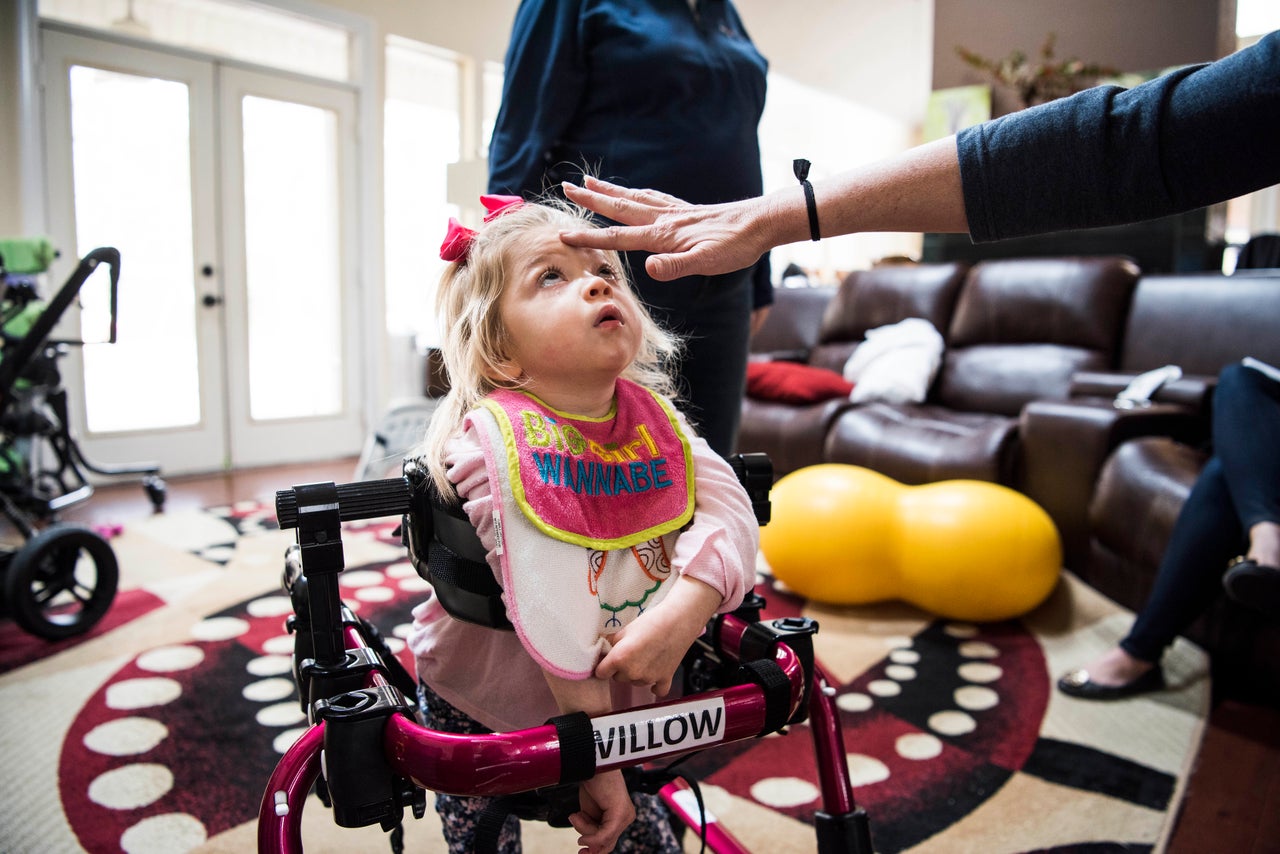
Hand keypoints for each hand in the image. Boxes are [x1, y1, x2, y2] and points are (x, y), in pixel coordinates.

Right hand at [560, 177, 771, 281]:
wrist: (760, 223)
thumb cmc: (735, 246)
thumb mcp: (707, 262)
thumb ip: (676, 266)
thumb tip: (650, 268)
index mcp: (663, 235)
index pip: (619, 237)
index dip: (591, 237)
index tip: (565, 235)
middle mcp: (664, 218)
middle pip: (619, 207)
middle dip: (591, 199)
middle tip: (565, 186)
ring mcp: (674, 211)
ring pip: (633, 198)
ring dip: (609, 190)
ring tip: (589, 180)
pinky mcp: (685, 210)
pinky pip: (652, 198)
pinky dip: (636, 193)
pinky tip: (635, 193)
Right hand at [568, 770, 634, 853]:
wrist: (593, 763)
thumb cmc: (592, 783)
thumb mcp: (589, 812)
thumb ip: (592, 828)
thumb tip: (587, 846)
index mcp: (621, 816)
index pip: (610, 841)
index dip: (595, 848)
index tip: (582, 851)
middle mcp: (627, 817)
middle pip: (607, 843)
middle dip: (591, 844)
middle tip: (579, 845)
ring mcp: (625, 815)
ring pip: (603, 839)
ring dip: (584, 829)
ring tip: (576, 815)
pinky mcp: (620, 813)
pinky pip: (605, 834)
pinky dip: (592, 837)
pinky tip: (582, 833)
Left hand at [595, 575, 722, 694]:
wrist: (678, 621)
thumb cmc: (651, 622)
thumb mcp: (624, 629)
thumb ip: (611, 643)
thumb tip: (604, 649)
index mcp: (619, 659)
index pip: (601, 673)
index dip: (603, 666)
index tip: (607, 661)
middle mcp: (633, 672)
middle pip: (618, 678)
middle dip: (621, 669)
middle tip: (631, 653)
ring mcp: (649, 678)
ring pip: (635, 682)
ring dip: (637, 674)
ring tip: (645, 656)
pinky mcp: (664, 679)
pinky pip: (657, 690)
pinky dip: (655, 685)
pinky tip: (654, 675)